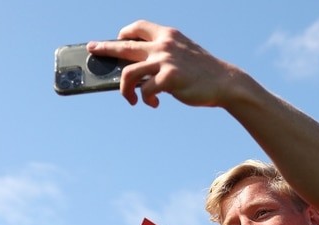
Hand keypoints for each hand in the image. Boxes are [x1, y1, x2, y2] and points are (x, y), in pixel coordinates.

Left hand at [88, 21, 240, 108]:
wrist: (225, 82)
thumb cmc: (203, 72)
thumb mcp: (182, 55)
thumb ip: (163, 57)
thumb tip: (138, 71)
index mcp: (168, 35)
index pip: (139, 27)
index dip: (124, 32)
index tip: (116, 38)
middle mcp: (164, 45)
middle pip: (124, 46)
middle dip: (105, 48)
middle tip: (92, 49)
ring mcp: (165, 61)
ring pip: (128, 73)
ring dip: (124, 88)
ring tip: (129, 98)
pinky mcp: (169, 79)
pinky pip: (145, 91)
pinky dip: (145, 99)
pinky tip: (154, 104)